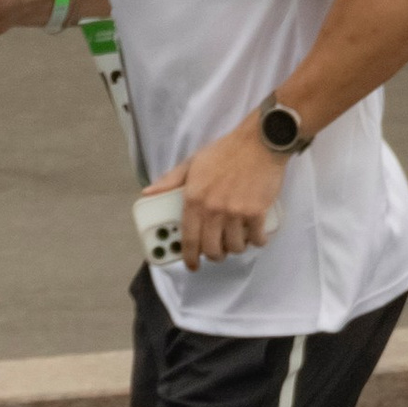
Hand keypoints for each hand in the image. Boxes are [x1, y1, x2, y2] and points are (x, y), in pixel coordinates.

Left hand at [163, 123, 289, 272]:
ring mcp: (235, 212)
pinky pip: (256, 239)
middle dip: (215, 255)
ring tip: (236, 240)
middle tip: (217, 251)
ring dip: (235, 248)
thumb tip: (148, 193)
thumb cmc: (225, 151)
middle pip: (212, 249)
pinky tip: (255, 236)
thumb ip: (170, 181)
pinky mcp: (257, 212)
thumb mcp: (192, 163)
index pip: (188, 239)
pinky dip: (256, 241)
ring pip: (234, 247)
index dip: (189, 258)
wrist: (260, 141)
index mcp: (194, 199)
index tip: (192, 265)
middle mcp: (213, 210)